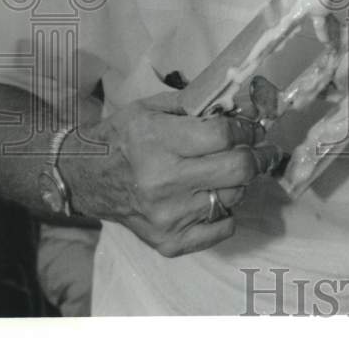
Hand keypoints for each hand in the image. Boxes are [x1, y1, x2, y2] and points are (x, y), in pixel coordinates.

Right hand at [62, 91, 281, 256]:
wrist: (84, 178)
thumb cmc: (122, 138)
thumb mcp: (152, 108)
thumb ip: (197, 105)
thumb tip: (244, 107)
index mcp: (158, 141)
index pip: (223, 135)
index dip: (247, 129)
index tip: (252, 128)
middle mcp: (163, 182)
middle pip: (238, 169)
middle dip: (258, 156)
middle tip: (264, 150)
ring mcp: (168, 216)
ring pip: (234, 197)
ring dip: (240, 182)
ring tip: (229, 171)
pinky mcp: (169, 242)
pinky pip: (222, 228)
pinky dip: (226, 211)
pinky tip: (212, 197)